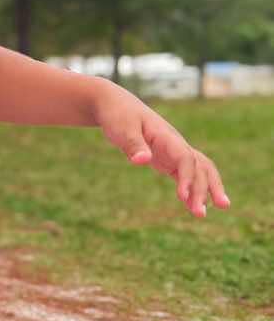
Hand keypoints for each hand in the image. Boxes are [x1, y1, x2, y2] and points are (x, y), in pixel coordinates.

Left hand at [92, 85, 230, 217]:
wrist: (115, 105)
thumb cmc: (118, 116)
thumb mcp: (122, 128)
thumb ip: (133, 145)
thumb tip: (143, 161)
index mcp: (167, 136)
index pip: (185, 158)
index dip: (187, 177)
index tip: (182, 197)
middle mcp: (176, 144)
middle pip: (199, 166)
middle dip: (204, 189)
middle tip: (201, 214)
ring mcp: (173, 151)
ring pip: (198, 171)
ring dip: (204, 190)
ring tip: (203, 215)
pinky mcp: (167, 158)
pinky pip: (185, 174)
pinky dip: (190, 189)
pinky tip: (191, 206)